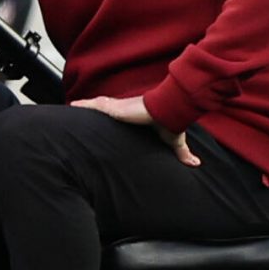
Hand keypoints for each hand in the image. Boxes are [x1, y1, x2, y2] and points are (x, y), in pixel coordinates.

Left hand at [71, 93, 199, 166]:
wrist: (169, 111)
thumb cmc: (170, 122)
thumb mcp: (173, 140)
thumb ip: (182, 153)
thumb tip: (196, 164)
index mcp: (133, 116)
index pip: (118, 114)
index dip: (111, 114)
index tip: (103, 116)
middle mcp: (123, 110)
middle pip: (104, 108)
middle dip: (94, 109)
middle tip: (80, 112)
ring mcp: (117, 108)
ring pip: (97, 106)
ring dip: (85, 107)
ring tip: (72, 108)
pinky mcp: (114, 108)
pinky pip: (95, 106)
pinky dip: (84, 105)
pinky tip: (73, 105)